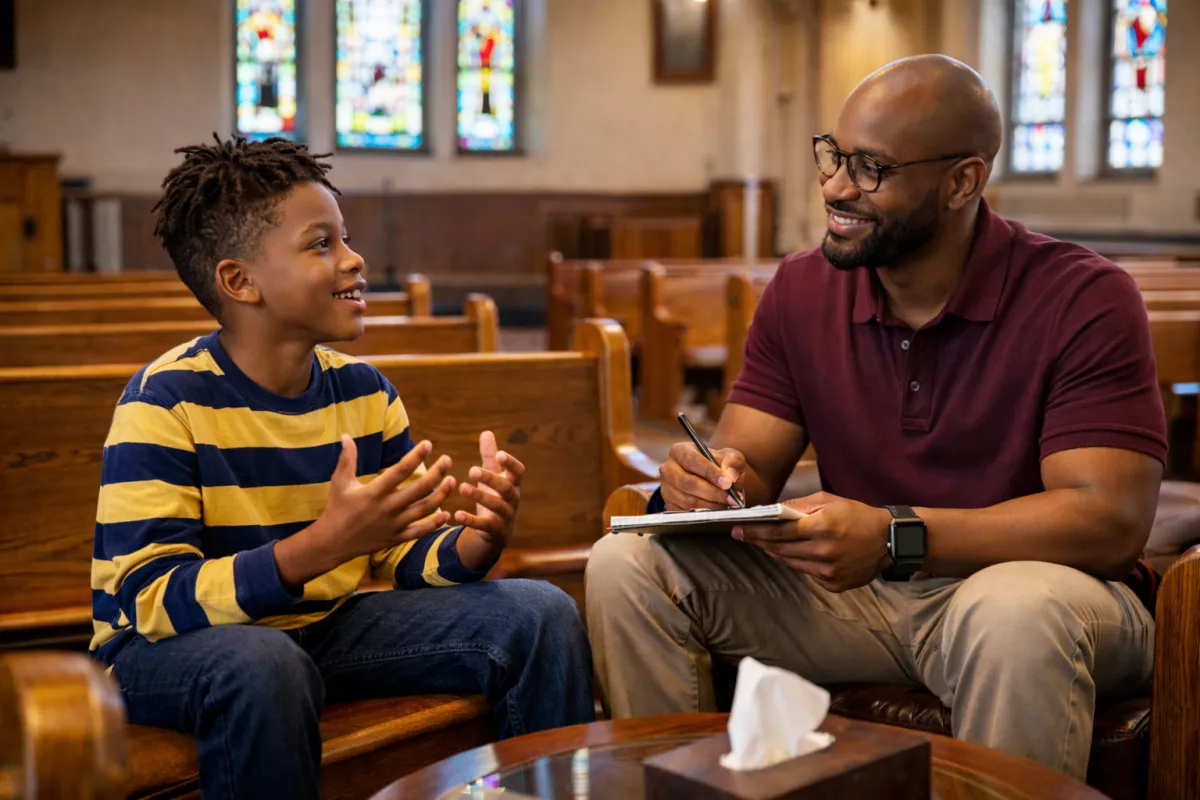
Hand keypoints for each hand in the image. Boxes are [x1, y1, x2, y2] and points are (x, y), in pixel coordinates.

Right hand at [276, 435, 456, 587]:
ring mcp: (394, 525)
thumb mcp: (340, 482)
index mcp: (374, 492)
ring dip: (441, 495)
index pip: (400, 470)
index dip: (416, 456)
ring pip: (425, 509)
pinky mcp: (397, 538)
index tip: (428, 444)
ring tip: (452, 480)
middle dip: (437, 473)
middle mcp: (387, 508)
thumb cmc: (337, 509)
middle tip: (447, 460)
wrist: (333, 543)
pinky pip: (421, 531)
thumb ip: (347, 459)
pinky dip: (435, 524)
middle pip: (420, 489)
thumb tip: (345, 435)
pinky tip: (447, 514)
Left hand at [455, 431, 523, 549]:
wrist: (498, 530)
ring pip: (496, 506)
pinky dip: (471, 520)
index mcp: (513, 483)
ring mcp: (506, 516)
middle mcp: (513, 499)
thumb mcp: (493, 475)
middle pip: (506, 488)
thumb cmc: (495, 495)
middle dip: (490, 479)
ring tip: (462, 487)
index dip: (511, 463)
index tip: (500, 454)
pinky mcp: (495, 530)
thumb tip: (486, 432)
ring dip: (479, 496)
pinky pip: (484, 526)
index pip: (518, 472)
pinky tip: (457, 514)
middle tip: (472, 470)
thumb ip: (490, 456)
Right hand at [660, 442, 746, 510]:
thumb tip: (730, 476)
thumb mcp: (728, 456)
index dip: (710, 472)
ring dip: (711, 505)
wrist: (711, 478)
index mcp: (679, 451)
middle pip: (688, 483)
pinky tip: (719, 511)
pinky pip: (686, 514)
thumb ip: (731, 462)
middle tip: (732, 498)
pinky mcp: (670, 506)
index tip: (727, 483)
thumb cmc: (718, 464)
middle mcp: (668, 469)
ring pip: (687, 501)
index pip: (692, 460)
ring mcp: (666, 489)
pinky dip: (705, 515)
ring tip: (728, 505)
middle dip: (713, 492)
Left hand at [733, 492, 890, 592]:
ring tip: (764, 543)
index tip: (736, 529)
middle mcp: (824, 551)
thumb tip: (773, 510)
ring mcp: (829, 571)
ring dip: (775, 553)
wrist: (888, 541)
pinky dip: (798, 563)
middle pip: (780, 549)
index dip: (755, 531)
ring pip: (791, 563)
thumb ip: (799, 505)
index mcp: (822, 527)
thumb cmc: (856, 515)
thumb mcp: (829, 500)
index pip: (778, 532)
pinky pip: (807, 573)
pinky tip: (793, 554)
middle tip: (743, 535)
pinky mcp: (834, 584)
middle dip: (759, 542)